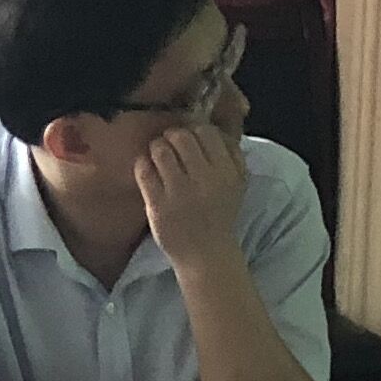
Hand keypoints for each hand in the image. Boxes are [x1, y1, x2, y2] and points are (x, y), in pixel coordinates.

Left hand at [134, 126, 249, 267]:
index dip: (194, 131)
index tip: (190, 141)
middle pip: (181, 136)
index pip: (206, 132)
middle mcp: (205, 179)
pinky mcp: (158, 205)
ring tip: (159, 159)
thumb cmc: (220, 215)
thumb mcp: (237, 183)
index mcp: (227, 172)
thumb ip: (232, 153)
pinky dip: (143, 165)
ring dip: (156, 149)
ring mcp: (180, 192)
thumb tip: (212, 124)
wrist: (207, 256)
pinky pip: (144, 171)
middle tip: (171, 148)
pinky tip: (149, 172)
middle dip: (172, 137)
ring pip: (160, 149)